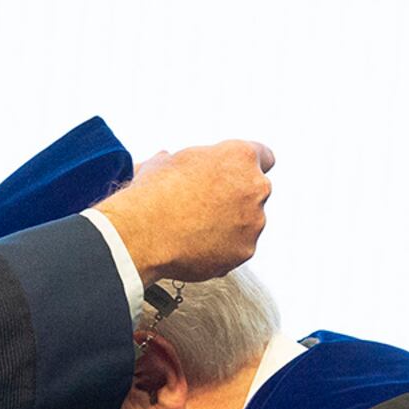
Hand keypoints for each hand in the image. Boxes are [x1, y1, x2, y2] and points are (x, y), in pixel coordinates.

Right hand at [94, 140, 273, 283]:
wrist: (145, 233)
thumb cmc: (154, 194)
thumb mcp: (165, 163)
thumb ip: (182, 161)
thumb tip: (168, 160)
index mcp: (240, 157)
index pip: (263, 157)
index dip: (244, 168)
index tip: (234, 177)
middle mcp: (255, 187)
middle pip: (255, 192)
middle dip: (236, 199)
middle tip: (206, 206)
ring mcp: (253, 222)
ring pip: (248, 223)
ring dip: (230, 226)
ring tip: (195, 230)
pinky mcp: (245, 251)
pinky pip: (237, 249)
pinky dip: (222, 250)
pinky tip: (195, 247)